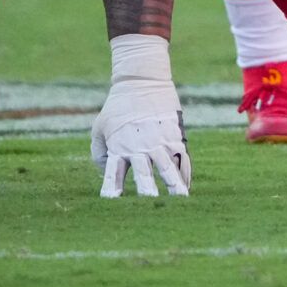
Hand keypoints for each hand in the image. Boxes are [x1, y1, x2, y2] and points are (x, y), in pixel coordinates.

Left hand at [91, 35, 190, 197]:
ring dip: (174, 185)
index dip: (112, 189)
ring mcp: (159, 142)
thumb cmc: (117, 106)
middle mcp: (139, 147)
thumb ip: (99, 152)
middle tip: (150, 205)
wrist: (142, 81)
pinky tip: (187, 187)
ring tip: (181, 200)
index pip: (113, 174)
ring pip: (168, 167)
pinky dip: (185, 174)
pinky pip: (182, 158)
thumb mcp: (99, 127)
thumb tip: (106, 172)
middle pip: (143, 173)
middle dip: (147, 190)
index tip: (112, 203)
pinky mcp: (174, 135)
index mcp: (118, 147)